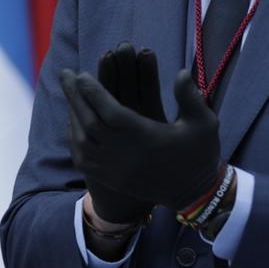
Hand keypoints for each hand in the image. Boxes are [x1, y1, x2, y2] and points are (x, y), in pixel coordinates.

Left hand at [63, 65, 221, 212]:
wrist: (193, 195)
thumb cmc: (199, 155)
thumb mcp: (204, 124)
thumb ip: (190, 97)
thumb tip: (180, 72)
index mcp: (145, 137)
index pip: (110, 112)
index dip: (93, 92)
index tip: (82, 74)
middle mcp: (124, 154)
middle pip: (89, 122)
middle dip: (74, 95)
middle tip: (64, 73)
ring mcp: (115, 169)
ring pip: (82, 140)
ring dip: (72, 114)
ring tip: (69, 94)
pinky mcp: (111, 179)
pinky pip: (83, 159)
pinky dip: (74, 138)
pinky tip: (73, 122)